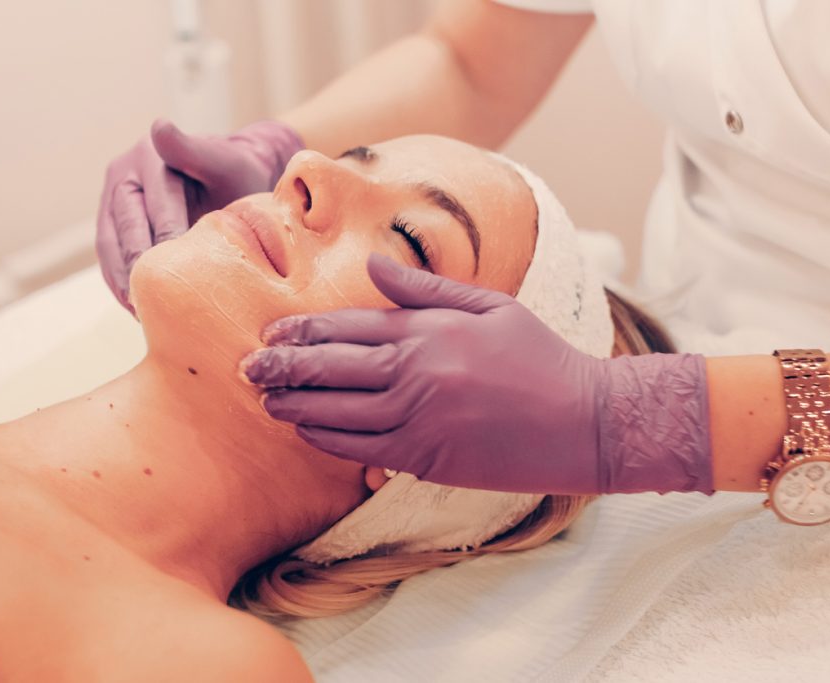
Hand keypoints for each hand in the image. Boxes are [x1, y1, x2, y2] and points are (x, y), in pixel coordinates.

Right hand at [96, 119, 303, 311]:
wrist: (228, 181)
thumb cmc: (234, 174)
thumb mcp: (224, 160)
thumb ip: (196, 150)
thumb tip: (159, 126)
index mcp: (149, 156)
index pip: (155, 203)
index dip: (164, 236)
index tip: (175, 265)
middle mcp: (124, 175)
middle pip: (125, 227)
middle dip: (138, 264)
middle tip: (152, 297)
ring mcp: (113, 201)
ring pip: (110, 245)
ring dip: (122, 279)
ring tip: (140, 310)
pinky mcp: (112, 226)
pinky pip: (109, 257)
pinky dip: (119, 283)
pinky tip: (135, 308)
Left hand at [242, 254, 713, 494]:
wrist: (582, 422)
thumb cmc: (539, 357)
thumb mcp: (489, 306)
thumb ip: (425, 288)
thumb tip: (372, 263)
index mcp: (427, 331)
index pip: (345, 327)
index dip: (301, 332)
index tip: (271, 335)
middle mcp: (413, 373)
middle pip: (328, 368)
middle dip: (281, 368)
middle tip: (247, 369)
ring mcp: (415, 419)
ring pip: (334, 412)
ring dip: (293, 405)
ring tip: (264, 400)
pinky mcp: (423, 458)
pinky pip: (358, 448)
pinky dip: (325, 439)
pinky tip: (305, 432)